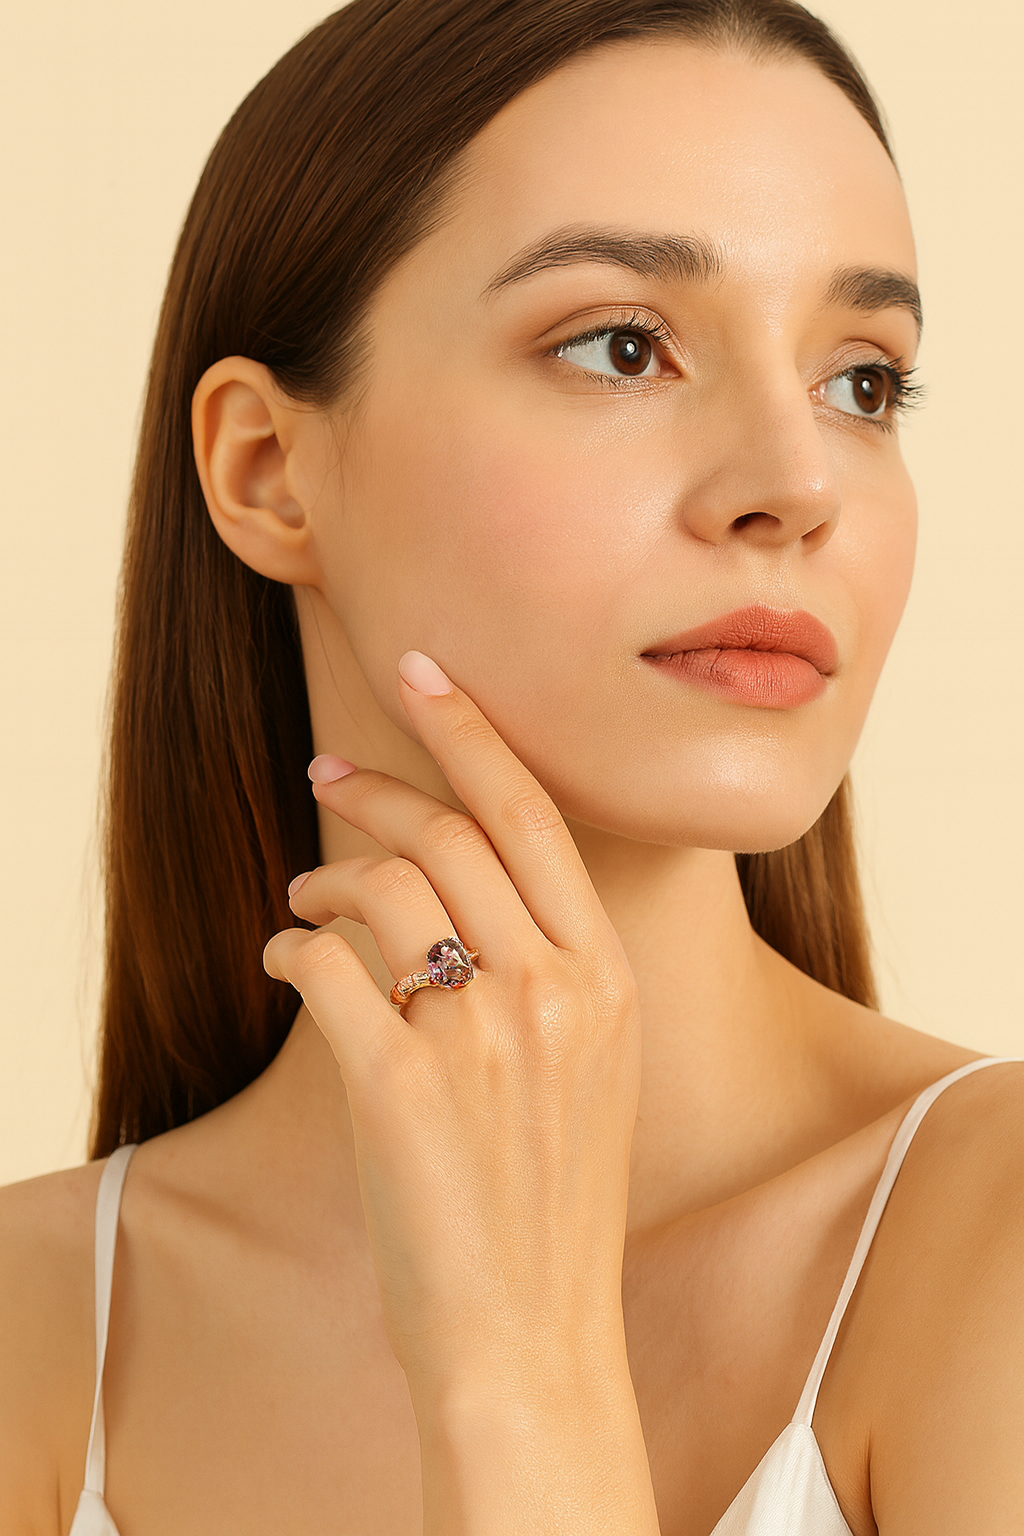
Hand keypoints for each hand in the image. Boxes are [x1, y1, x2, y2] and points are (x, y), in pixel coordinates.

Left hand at [262, 650, 642, 1398]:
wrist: (531, 1333)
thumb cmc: (553, 1203)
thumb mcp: (597, 1068)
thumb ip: (553, 972)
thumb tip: (460, 889)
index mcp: (607, 977)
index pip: (534, 815)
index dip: (472, 732)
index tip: (422, 672)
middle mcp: (554, 990)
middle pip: (450, 834)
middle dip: (377, 787)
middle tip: (327, 772)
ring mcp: (481, 1035)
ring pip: (383, 890)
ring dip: (327, 880)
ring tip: (305, 901)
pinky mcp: (402, 1084)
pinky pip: (326, 969)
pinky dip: (292, 952)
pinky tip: (286, 964)